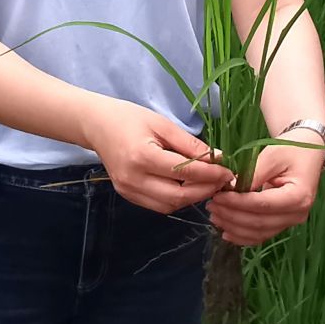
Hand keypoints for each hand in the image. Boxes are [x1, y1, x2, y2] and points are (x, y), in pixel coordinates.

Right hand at [82, 99, 231, 214]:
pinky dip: (177, 199)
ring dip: (192, 197)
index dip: (210, 174)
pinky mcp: (127, 195)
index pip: (184, 172)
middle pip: (178, 196)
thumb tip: (217, 158)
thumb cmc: (129, 118)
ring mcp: (128, 190)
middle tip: (222, 181)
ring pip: (169, 205)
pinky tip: (188, 187)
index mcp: (142, 157)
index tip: (228, 171)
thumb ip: (189, 144)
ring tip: (208, 184)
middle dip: (204, 191)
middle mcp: (133, 179)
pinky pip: (158, 205)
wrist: (96, 125)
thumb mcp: (161, 124)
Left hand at [208, 138, 323, 246]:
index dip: (237, 203)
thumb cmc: (291, 150)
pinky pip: (262, 235)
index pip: (262, 204)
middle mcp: (298, 213)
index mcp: (299, 195)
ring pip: (259, 233)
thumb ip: (253, 173)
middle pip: (259, 222)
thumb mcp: (272, 155)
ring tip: (215, 216)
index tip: (218, 196)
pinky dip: (243, 236)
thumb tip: (232, 188)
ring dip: (234, 227)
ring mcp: (292, 221)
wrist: (307, 154)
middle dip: (231, 216)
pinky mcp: (284, 223)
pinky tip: (227, 232)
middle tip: (211, 204)